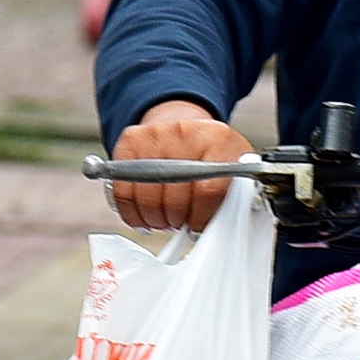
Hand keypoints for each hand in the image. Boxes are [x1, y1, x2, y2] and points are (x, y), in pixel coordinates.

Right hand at [106, 98, 250, 232]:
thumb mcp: (235, 171)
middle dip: (176, 219)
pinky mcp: (131, 139)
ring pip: (146, 195)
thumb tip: (223, 230)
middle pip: (174, 195)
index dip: (201, 217)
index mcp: (220, 142)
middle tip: (179, 223)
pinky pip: (123, 188)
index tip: (198, 226)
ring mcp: (157, 134)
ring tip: (163, 219)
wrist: (188, 129)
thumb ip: (235, 197)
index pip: (208, 190)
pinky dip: (131, 210)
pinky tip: (143, 214)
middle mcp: (187, 132)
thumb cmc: (213, 159)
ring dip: (154, 218)